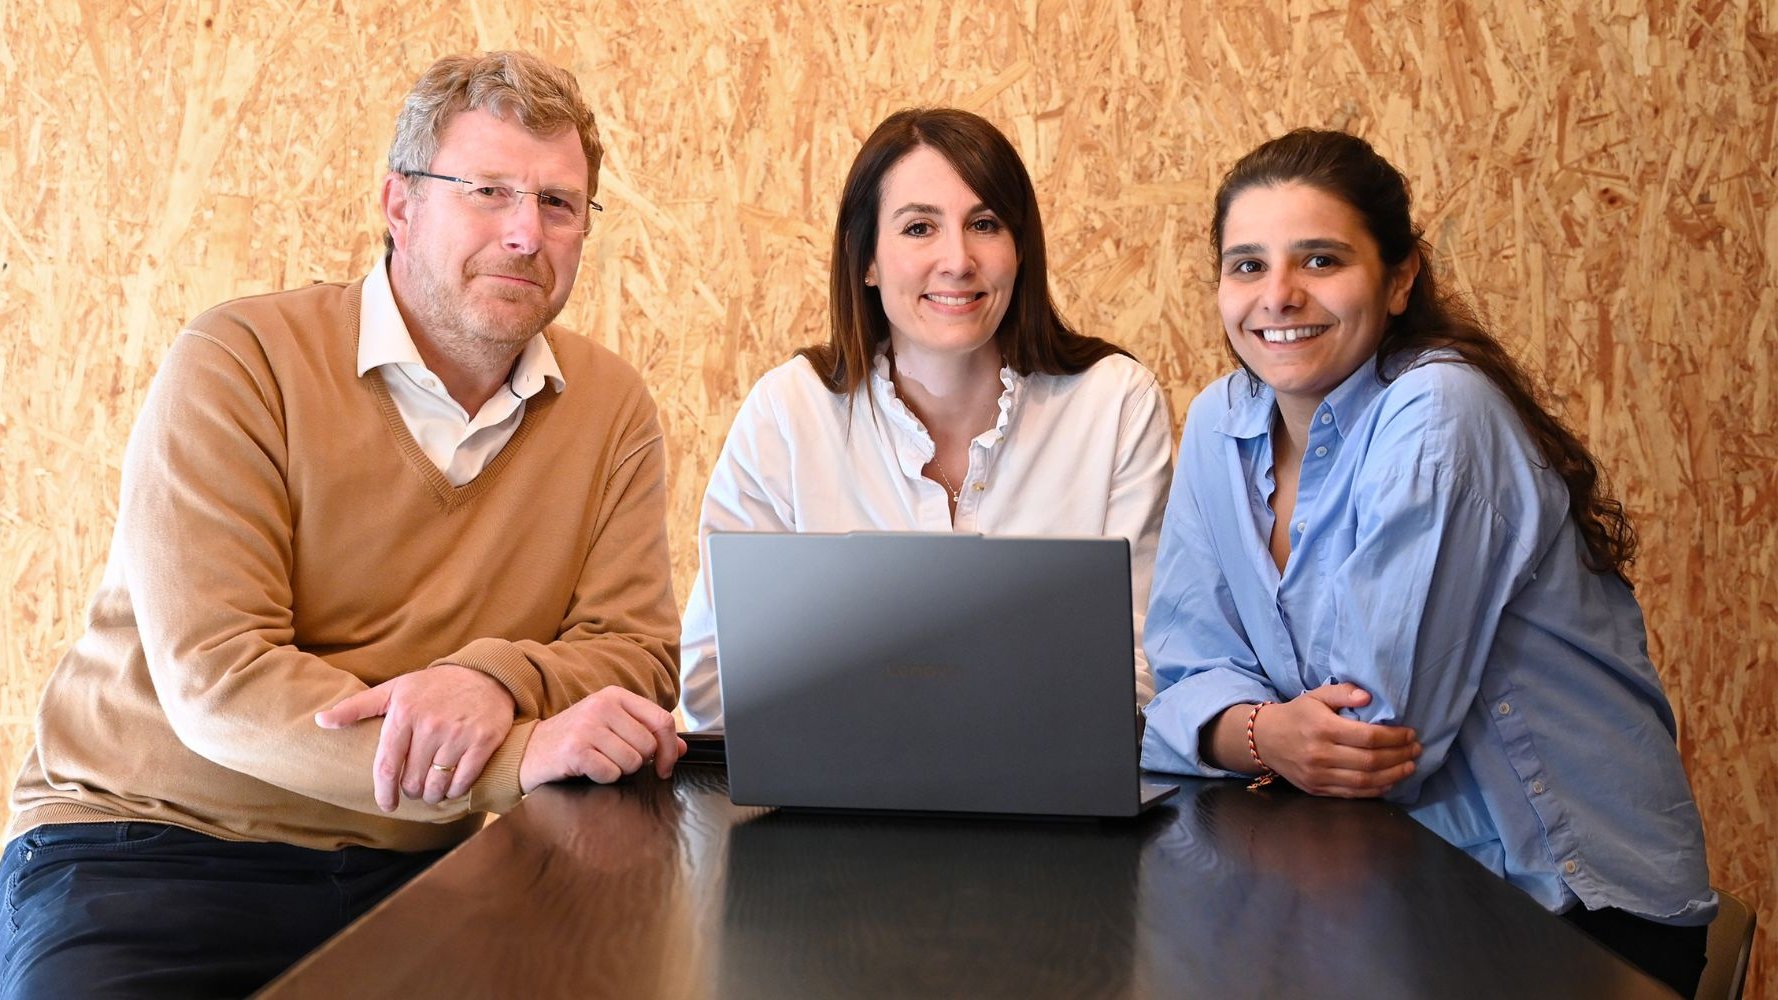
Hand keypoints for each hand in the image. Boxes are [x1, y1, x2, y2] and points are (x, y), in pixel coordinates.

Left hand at [316, 665, 515, 810]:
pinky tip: (452, 785)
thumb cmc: (434, 686)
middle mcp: (430, 725)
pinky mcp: (482, 742)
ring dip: (432, 794)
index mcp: (404, 713)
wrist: (486, 674)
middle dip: (411, 791)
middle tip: (415, 786)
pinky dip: (455, 790)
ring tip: (433, 789)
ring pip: (436, 785)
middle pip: (411, 780)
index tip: (386, 804)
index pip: (386, 766)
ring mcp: (458, 735)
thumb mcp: (394, 689)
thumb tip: (320, 721)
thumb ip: (356, 707)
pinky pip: (463, 781)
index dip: (384, 793)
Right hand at [519, 687, 685, 791]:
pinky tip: (588, 770)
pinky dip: (603, 778)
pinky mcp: (576, 750)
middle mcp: (602, 706)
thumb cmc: (574, 740)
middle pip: (649, 746)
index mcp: (615, 696)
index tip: (666, 766)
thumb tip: (682, 748)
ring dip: (619, 771)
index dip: (671, 748)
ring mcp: (587, 726)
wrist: (528, 750)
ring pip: (633, 762)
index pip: (662, 720)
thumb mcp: (611, 727)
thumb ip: (646, 733)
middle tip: (615, 760)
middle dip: (638, 762)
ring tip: (599, 762)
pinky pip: (611, 774)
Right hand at [1252, 683, 1420, 797]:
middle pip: (1371, 761)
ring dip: (1394, 775)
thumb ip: (1343, 692)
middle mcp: (1320, 754)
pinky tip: (1390, 781)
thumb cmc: (1297, 715)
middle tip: (1416, 750)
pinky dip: (1376, 789)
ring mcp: (1319, 775)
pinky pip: (1353, 794)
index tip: (1411, 733)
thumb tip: (1369, 698)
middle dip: (1400, 756)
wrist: (1265, 740)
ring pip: (1365, 781)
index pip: (1368, 736)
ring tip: (1410, 767)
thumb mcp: (1316, 696)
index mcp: (1322, 728)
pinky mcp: (1317, 789)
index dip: (1395, 737)